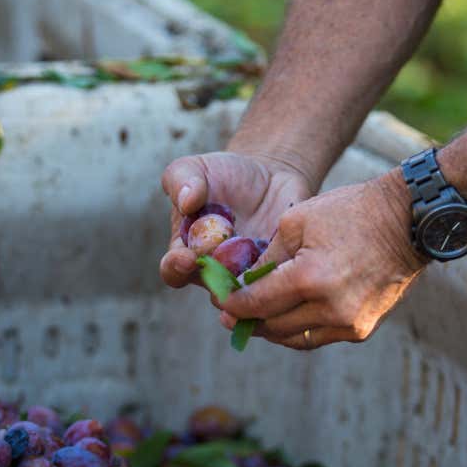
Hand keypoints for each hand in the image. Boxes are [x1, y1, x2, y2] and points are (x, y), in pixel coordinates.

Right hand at [159, 151, 312, 287]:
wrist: (267, 174)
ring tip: (261, 272)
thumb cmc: (223, 174)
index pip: (174, 271)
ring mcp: (248, 274)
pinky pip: (282, 285)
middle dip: (219, 286)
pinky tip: (292, 264)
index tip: (186, 257)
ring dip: (255, 291)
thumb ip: (182, 179)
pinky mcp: (279, 271)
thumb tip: (186, 201)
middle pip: (213, 292)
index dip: (177, 268)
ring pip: (250, 298)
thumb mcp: (196, 168)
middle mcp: (216, 271)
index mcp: (187, 250)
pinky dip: (285, 280)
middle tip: (227, 273)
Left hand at [218, 168, 425, 348]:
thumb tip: (247, 282)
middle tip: (232, 315)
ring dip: (274, 330)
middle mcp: (330, 308)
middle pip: (274, 326)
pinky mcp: (363, 329)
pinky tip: (289, 316)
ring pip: (296, 338)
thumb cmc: (351, 211)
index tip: (220, 304)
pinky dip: (301, 329)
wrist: (407, 221)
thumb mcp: (297, 221)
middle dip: (250, 320)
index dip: (234, 305)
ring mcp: (350, 323)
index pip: (258, 302)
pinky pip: (321, 336)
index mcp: (310, 278)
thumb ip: (268, 256)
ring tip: (257, 318)